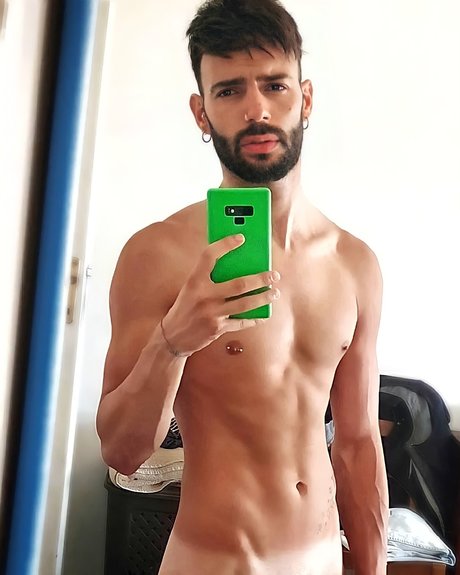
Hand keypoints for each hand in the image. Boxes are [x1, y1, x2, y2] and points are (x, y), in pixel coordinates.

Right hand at [160, 234, 279, 355]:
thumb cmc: (185, 307)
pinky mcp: (217, 329)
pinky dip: (254, 318)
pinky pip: (241, 322)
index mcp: (194, 281)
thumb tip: (237, 265)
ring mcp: (211, 314)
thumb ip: (208, 277)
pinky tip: (263, 314)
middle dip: (260, 279)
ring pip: (245, 304)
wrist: (173, 336)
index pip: (209, 256)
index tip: (241, 238)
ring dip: (263, 298)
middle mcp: (203, 296)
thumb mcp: (191, 288)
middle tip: (273, 275)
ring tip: (274, 293)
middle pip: (239, 284)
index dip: (225, 244)